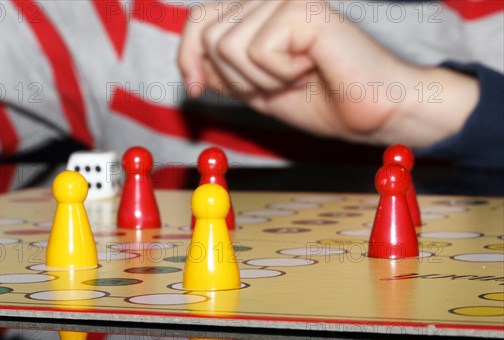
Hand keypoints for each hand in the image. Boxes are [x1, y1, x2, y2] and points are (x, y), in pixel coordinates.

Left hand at [179, 0, 478, 148]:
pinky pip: (258, 50)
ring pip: (228, 45)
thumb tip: (190, 64)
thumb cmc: (320, 99)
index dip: (187, 56)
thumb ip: (222, 72)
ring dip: (259, 79)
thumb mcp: (254, 89)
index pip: (198, 21)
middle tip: (275, 84)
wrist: (369, 112)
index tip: (196, 88)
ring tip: (295, 76)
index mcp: (256, 12)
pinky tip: (309, 68)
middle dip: (234, 78)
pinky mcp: (302, 7)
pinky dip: (280, 75)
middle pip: (209, 37)